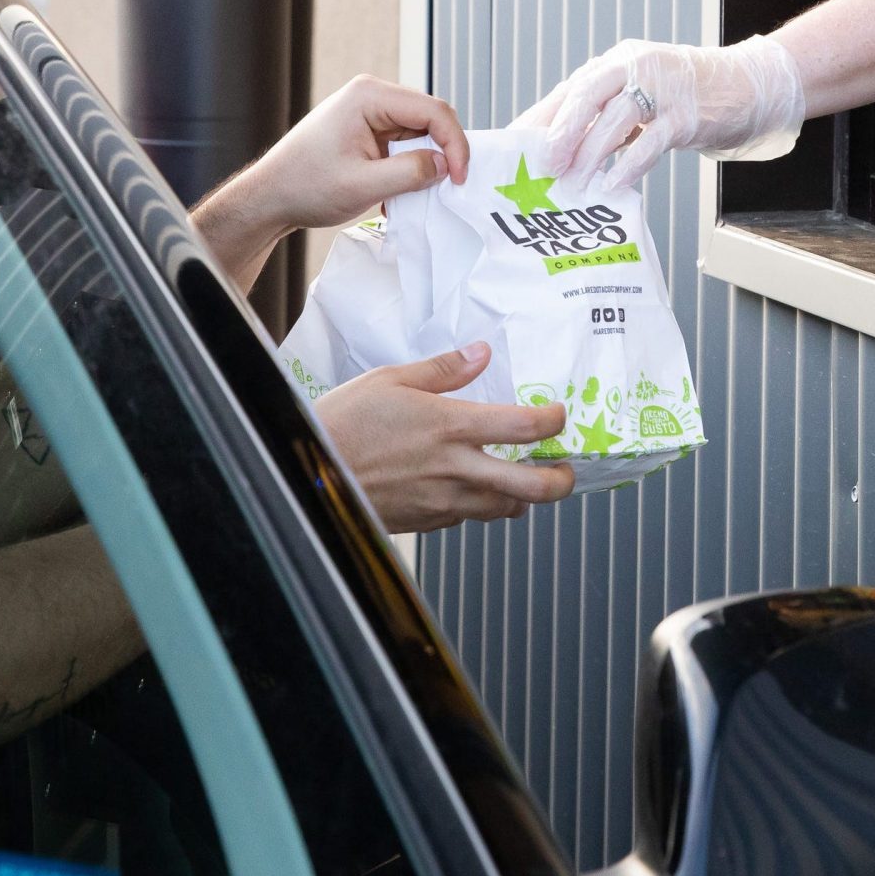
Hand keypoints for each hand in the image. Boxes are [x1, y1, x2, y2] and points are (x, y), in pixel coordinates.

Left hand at [194, 77, 468, 284]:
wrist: (270, 198)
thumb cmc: (304, 186)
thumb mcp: (362, 185)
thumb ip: (411, 173)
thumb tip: (447, 166)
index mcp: (369, 96)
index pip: (434, 110)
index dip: (455, 144)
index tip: (460, 178)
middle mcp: (372, 96)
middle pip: (430, 118)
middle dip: (443, 152)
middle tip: (449, 187)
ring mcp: (370, 112)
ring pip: (420, 133)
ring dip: (426, 162)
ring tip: (419, 193)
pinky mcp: (369, 130)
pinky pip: (404, 144)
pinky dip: (410, 167)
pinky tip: (399, 193)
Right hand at [314, 343, 575, 529]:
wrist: (308, 474)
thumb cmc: (345, 421)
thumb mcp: (391, 379)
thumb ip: (444, 369)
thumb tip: (482, 353)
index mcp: (451, 426)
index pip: (524, 427)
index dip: (554, 421)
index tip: (559, 415)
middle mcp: (455, 469)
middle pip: (531, 486)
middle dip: (561, 482)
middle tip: (566, 471)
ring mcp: (442, 501)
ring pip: (504, 509)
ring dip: (523, 498)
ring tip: (526, 482)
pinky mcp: (426, 522)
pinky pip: (468, 519)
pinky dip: (482, 507)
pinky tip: (475, 490)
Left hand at [523, 34, 806, 189]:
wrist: (749, 85)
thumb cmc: (688, 96)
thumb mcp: (642, 97)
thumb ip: (608, 115)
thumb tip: (562, 151)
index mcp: (618, 63)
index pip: (571, 90)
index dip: (541, 119)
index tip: (515, 146)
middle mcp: (636, 67)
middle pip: (587, 94)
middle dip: (560, 132)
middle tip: (542, 164)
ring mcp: (663, 88)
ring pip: (616, 118)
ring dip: (589, 153)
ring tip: (572, 183)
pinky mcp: (687, 113)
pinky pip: (652, 140)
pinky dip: (629, 164)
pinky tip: (614, 184)